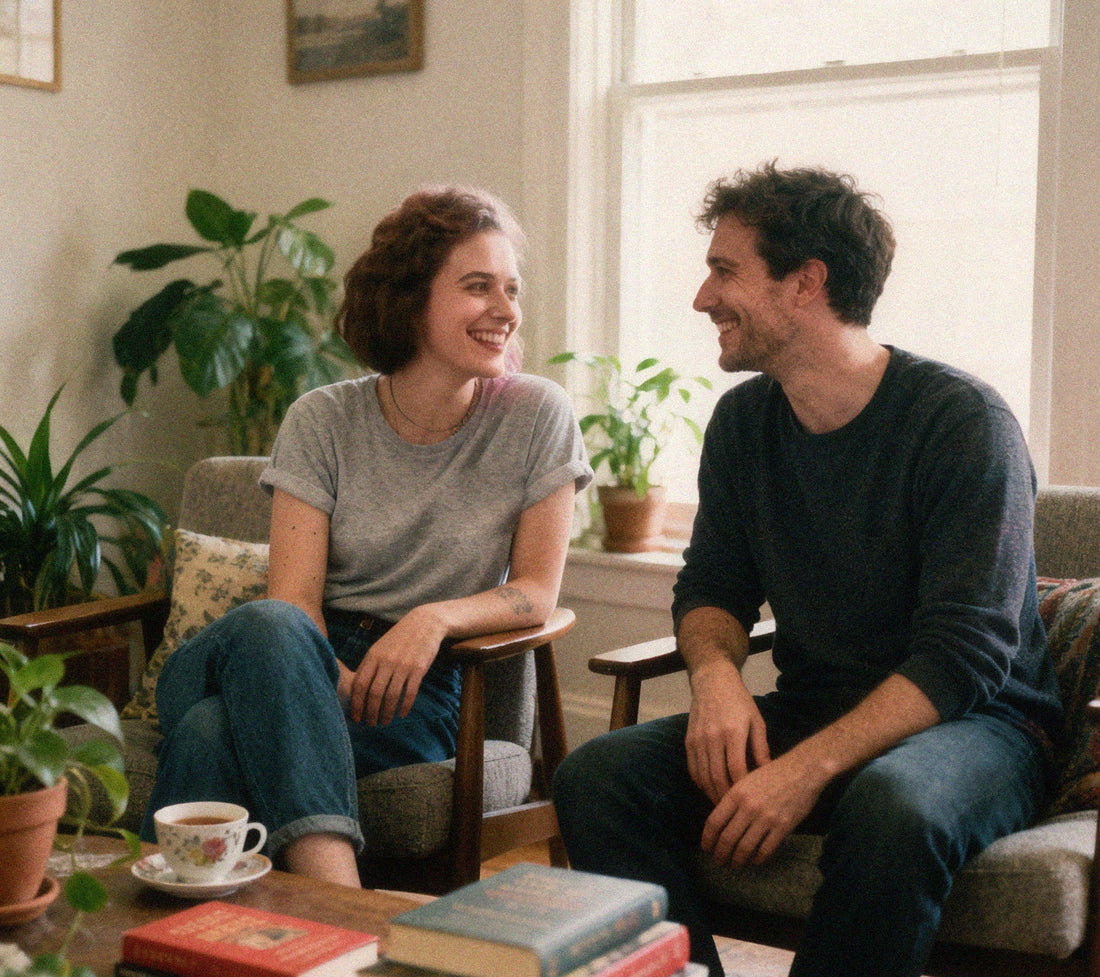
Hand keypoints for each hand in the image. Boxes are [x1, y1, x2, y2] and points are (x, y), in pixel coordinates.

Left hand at [348, 609, 445, 725]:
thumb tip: (358, 687)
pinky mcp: (418, 669)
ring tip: (385, 721)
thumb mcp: (380, 647)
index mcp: (373, 656)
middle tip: (371, 724)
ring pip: (391, 696)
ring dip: (387, 713)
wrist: (424, 623)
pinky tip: (402, 714)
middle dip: (371, 712)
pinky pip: (409, 693)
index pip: (360, 684)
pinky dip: (405, 706)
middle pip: (374, 693)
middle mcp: (386, 661)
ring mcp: (403, 665)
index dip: (357, 703)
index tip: (357, 717)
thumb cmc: (399, 637)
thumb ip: (369, 665)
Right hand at [685, 658, 769, 804]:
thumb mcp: (757, 721)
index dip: (742, 788)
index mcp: (733, 732)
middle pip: (717, 777)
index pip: (736, 769)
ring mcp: (698, 739)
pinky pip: (693, 769)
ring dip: (712, 794)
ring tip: (724, 805)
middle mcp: (712, 737)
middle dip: (726, 797)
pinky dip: (701, 783)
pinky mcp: (688, 740)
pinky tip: (710, 789)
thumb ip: (761, 749)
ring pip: (703, 776)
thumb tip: (768, 774)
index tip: (750, 801)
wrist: (713, 682)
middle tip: (736, 810)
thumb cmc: (739, 701)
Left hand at [701, 751, 823, 867]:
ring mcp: (766, 818)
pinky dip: (758, 858)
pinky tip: (754, 860)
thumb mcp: (747, 781)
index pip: (714, 822)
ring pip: (745, 847)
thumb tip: (721, 824)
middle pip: (727, 838)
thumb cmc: (772, 774)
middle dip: (720, 853)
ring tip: (735, 864)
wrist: (802, 770)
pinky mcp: (783, 827)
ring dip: (738, 860)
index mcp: (736, 793)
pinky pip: (766, 849)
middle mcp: (749, 807)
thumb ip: (733, 800)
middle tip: (718, 861)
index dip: (707, 839)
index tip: (705, 847)